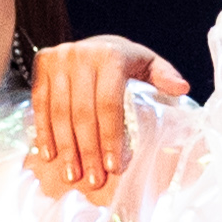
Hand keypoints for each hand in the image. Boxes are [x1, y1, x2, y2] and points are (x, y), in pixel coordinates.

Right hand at [27, 35, 187, 198]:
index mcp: (111, 56)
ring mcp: (59, 59)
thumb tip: (182, 89)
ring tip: (72, 175)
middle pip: (82, 112)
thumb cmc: (123, 60)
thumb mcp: (147, 63)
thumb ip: (163, 76)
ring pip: (59, 112)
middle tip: (93, 179)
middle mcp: (81, 55)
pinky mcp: (42, 65)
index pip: (109, 104)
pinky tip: (49, 155)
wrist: (92, 41)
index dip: (110, 137)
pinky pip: (40, 104)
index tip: (113, 167)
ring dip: (65, 147)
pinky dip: (44, 132)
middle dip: (87, 150)